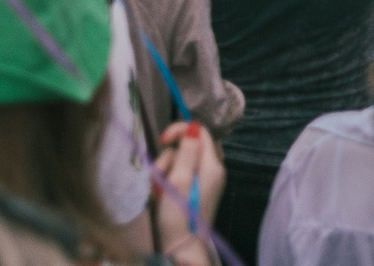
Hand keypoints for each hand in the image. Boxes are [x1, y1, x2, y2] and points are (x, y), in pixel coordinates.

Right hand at [152, 121, 225, 252]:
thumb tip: (193, 126)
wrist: (182, 248)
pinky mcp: (198, 191)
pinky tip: (163, 194)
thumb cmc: (178, 215)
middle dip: (170, 156)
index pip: (200, 131)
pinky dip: (171, 180)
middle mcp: (214, 170)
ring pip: (183, 161)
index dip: (179, 130)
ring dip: (167, 170)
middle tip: (160, 174)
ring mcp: (207, 181)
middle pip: (190, 146)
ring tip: (159, 190)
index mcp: (212, 165)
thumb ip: (186, 152)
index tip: (161, 141)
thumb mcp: (178, 180)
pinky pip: (183, 174)